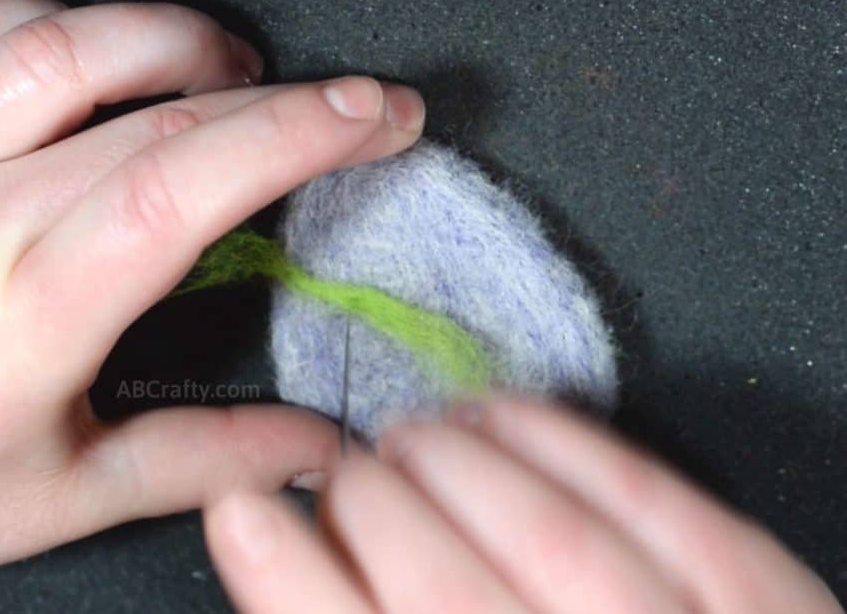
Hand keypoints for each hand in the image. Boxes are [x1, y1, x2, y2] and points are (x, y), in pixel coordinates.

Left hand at [0, 0, 424, 592]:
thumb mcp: (50, 496)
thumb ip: (196, 460)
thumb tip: (308, 448)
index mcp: (26, 310)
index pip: (190, 186)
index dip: (301, 136)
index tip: (378, 118)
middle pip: (154, 112)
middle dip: (281, 94)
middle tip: (347, 102)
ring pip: (59, 43)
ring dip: (168, 38)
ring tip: (225, 69)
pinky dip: (41, 18)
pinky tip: (81, 49)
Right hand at [205, 397, 842, 612]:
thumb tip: (303, 587)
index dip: (289, 582)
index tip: (240, 515)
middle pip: (447, 590)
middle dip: (368, 504)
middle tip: (342, 472)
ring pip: (550, 536)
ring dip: (455, 462)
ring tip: (410, 434)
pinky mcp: (765, 608)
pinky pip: (654, 503)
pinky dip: (564, 442)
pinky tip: (507, 411)